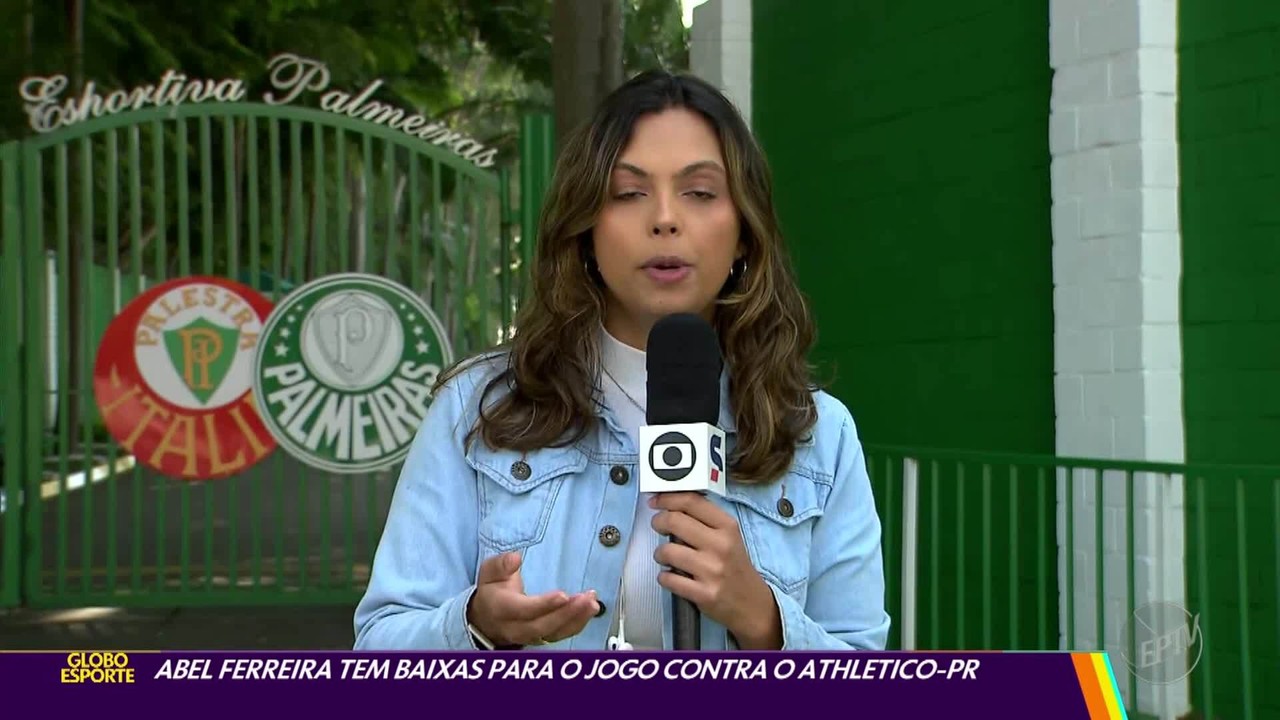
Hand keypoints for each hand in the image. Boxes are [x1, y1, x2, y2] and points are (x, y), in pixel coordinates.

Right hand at [466, 552, 599, 646]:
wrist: (487, 619)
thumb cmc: (492, 591)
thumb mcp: (489, 572)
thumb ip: (501, 564)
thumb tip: (515, 558)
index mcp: (502, 609)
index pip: (524, 610)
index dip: (544, 604)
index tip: (563, 595)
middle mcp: (516, 628)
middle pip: (543, 625)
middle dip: (567, 613)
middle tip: (587, 599)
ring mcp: (530, 636)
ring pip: (555, 633)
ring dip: (577, 619)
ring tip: (593, 603)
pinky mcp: (542, 638)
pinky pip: (561, 635)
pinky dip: (578, 623)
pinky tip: (590, 610)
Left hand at [649, 493, 782, 649]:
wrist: (752, 603)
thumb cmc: (735, 567)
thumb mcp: (729, 536)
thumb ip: (704, 519)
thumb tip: (672, 503)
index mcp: (728, 527)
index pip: (692, 502)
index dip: (667, 498)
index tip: (656, 501)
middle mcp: (721, 546)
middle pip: (674, 521)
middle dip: (659, 522)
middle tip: (658, 526)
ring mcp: (712, 571)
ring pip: (667, 551)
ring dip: (660, 553)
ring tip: (666, 557)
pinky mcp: (704, 594)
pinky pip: (668, 578)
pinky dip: (664, 576)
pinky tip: (671, 576)